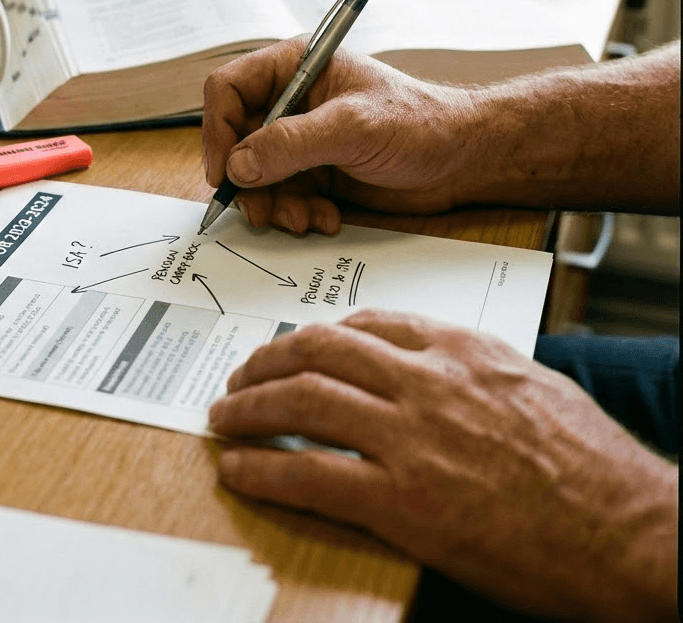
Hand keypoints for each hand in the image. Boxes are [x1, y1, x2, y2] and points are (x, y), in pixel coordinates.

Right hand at [202, 39, 483, 232]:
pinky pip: (281, 196)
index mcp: (294, 67)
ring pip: (256, 175)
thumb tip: (238, 165)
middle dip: (248, 180)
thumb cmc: (419, 123)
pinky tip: (326, 218)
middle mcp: (290, 101)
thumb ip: (292, 143)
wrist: (462, 159)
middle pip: (235, 140)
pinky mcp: (314, 171)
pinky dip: (296, 213)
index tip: (224, 171)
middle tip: (262, 210)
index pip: (229, 89)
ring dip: (273, 204)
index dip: (217, 129)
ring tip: (303, 219)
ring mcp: (301, 138)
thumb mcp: (353, 127)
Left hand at [207, 311, 677, 621]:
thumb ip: (470, 367)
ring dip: (249, 407)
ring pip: (303, 401)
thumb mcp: (532, 384)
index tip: (294, 346)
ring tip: (225, 417)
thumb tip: (423, 365)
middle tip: (240, 377)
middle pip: (318, 351)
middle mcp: (426, 382)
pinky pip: (309, 474)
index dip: (316, 335)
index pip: (366, 323)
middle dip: (266, 361)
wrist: (632, 532)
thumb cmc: (593, 465)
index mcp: (458, 349)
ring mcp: (410, 440)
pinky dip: (263, 468)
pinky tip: (240, 468)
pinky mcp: (402, 502)